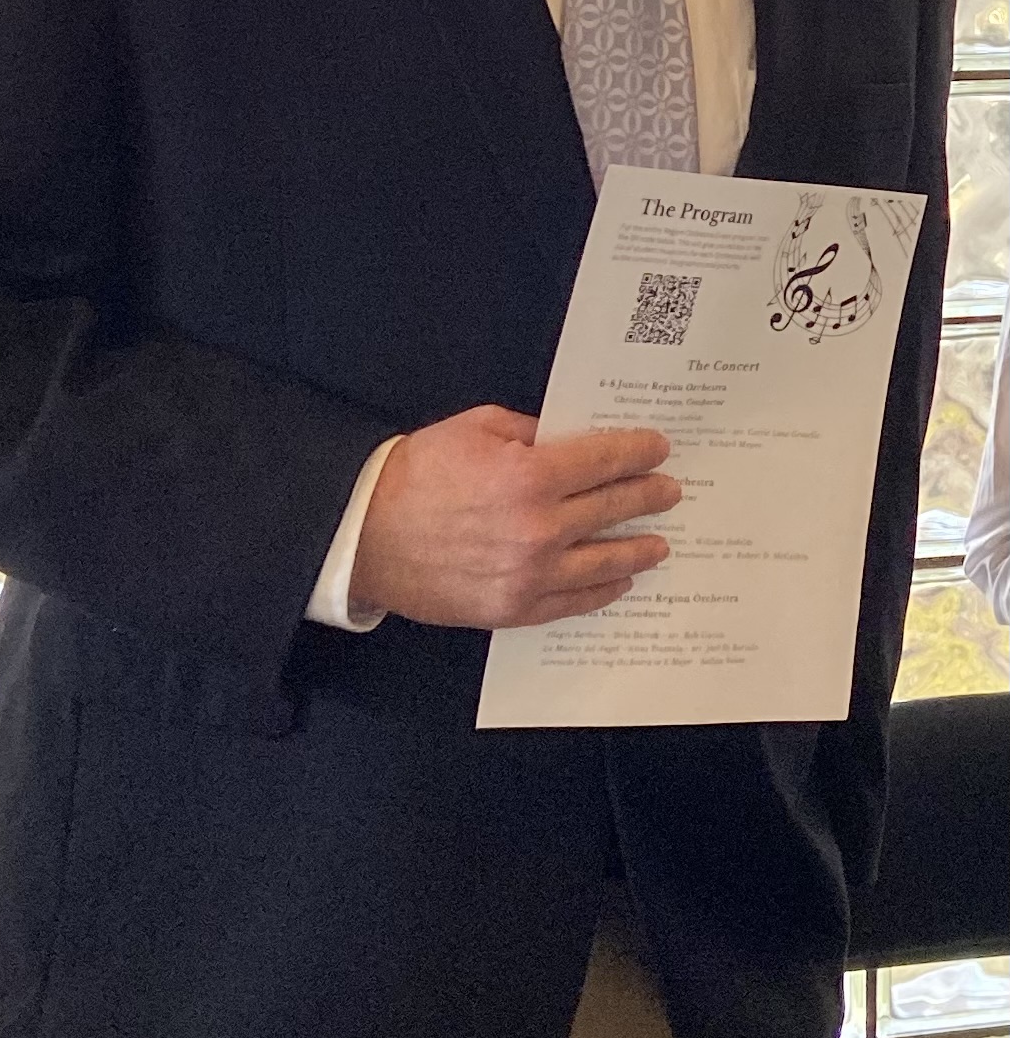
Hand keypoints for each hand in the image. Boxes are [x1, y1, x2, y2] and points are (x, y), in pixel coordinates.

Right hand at [348, 404, 679, 628]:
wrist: (365, 536)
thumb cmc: (414, 475)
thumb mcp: (473, 429)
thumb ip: (529, 431)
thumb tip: (569, 440)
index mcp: (530, 474)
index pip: (605, 460)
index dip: (638, 452)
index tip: (659, 449)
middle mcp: (540, 527)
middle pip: (614, 507)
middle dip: (648, 496)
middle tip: (670, 492)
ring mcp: (531, 574)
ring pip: (605, 561)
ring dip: (638, 549)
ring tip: (659, 544)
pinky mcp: (516, 608)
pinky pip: (575, 601)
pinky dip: (604, 590)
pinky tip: (620, 581)